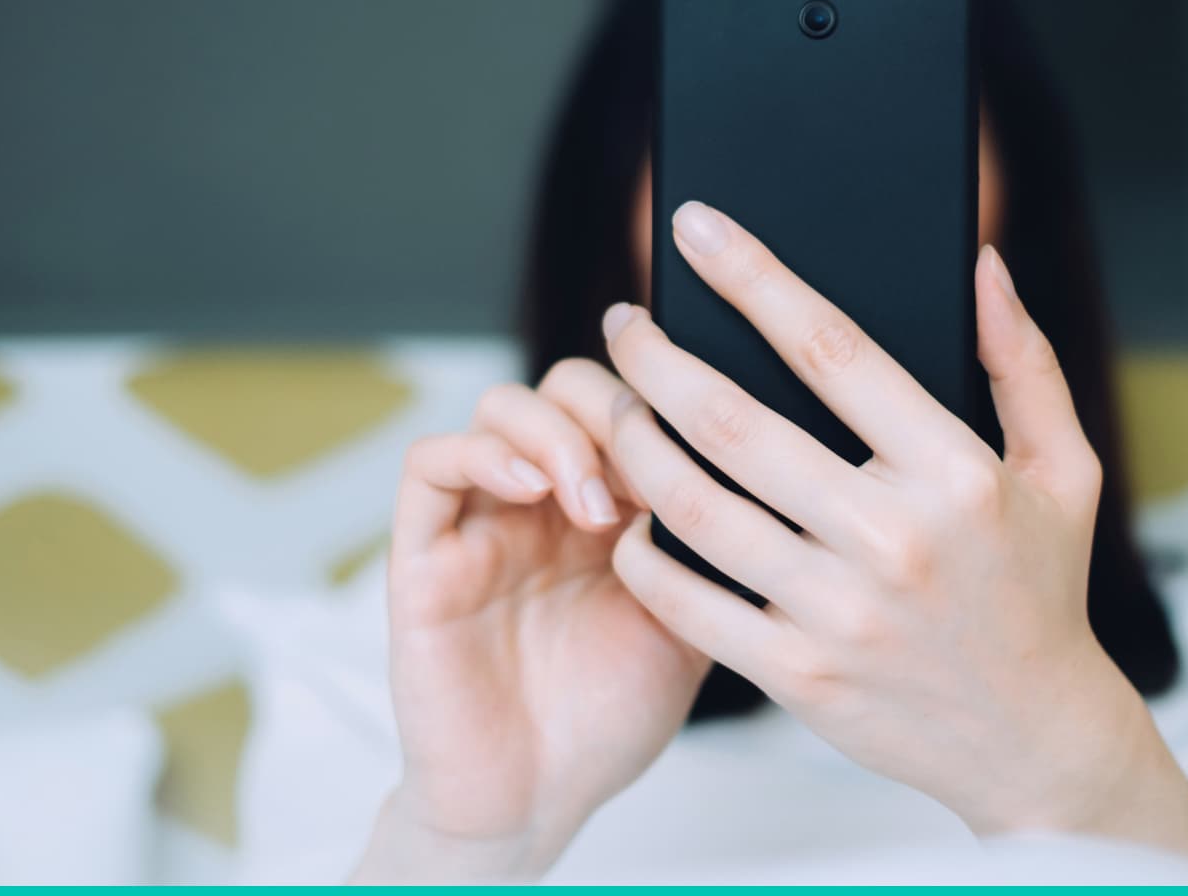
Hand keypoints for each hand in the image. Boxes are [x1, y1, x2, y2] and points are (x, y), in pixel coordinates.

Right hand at [354, 362, 708, 882]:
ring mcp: (482, 522)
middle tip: (648, 474)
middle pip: (567, 386)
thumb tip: (763, 475)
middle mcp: (543, 502)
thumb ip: (709, 547)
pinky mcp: (423, 555)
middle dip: (614, 410)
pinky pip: (430, 465)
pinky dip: (481, 454)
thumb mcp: (692, 621)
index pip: (629, 404)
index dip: (665, 409)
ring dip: (556, 434)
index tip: (703, 458)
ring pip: (500, 408)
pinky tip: (531, 488)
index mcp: (609, 508)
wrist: (537, 801)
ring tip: (595, 503)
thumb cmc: (607, 716)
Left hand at [600, 201, 1187, 874]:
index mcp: (954, 473)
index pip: (831, 348)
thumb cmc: (1042, 589)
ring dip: (632, 443)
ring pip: (697, 506)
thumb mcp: (1065, 469)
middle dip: (657, 358)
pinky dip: (643, 552)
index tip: (696, 226)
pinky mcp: (799, 676)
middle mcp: (893, 539)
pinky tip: (625, 513)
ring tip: (610, 405)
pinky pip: (689, 603)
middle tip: (623, 322)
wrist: (1033, 741)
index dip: (752, 276)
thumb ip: (1023, 361)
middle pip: (735, 423)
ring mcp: (839, 613)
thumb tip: (981, 262)